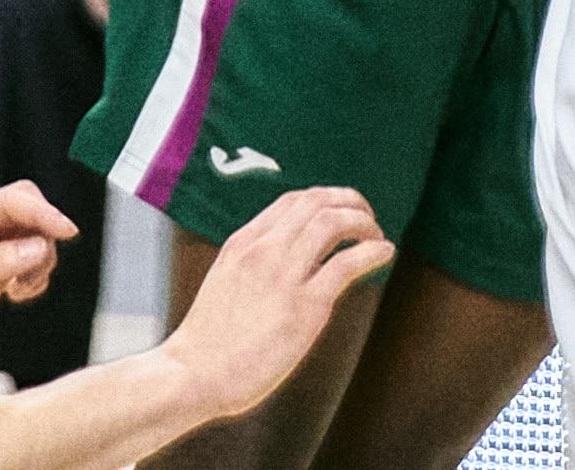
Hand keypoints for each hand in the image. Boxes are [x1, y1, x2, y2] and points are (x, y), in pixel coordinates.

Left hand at [0, 184, 73, 377]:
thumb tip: (39, 247)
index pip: (13, 201)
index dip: (44, 213)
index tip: (67, 232)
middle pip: (28, 213)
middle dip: (43, 237)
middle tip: (36, 271)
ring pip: (32, 239)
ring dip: (39, 262)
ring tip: (19, 291)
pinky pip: (26, 264)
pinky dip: (33, 278)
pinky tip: (17, 296)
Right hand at [156, 189, 396, 418]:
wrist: (190, 375)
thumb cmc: (207, 340)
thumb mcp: (225, 281)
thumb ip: (253, 263)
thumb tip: (288, 256)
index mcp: (242, 243)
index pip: (293, 200)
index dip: (327, 198)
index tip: (343, 210)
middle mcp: (263, 251)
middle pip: (318, 201)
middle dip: (351, 202)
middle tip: (367, 218)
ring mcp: (283, 276)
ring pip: (334, 221)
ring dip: (364, 222)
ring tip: (377, 236)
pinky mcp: (304, 307)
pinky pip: (348, 263)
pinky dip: (373, 251)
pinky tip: (384, 254)